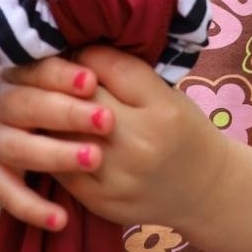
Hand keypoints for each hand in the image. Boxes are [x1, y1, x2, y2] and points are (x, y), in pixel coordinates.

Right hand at [0, 55, 114, 230]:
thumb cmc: (13, 100)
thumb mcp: (25, 80)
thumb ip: (58, 72)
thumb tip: (108, 62)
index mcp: (13, 77)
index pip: (37, 71)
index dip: (63, 75)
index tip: (92, 81)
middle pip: (30, 107)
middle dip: (68, 113)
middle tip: (107, 120)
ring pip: (21, 149)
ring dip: (57, 155)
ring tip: (94, 159)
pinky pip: (8, 196)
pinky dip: (32, 209)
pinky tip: (60, 219)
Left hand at [55, 45, 230, 230]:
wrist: (206, 191)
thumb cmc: (183, 132)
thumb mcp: (167, 94)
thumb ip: (126, 72)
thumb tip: (76, 50)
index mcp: (163, 108)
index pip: (108, 66)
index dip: (86, 55)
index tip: (79, 54)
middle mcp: (141, 143)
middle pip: (80, 99)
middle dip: (60, 83)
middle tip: (52, 75)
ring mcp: (119, 176)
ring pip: (62, 134)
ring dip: (49, 116)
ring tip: (45, 104)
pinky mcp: (100, 201)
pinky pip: (60, 168)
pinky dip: (51, 148)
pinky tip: (51, 137)